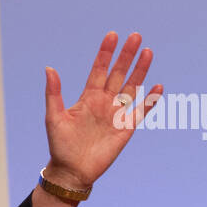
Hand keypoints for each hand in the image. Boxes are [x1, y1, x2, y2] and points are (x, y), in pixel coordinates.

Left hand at [41, 31, 162, 189]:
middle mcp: (104, 102)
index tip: (112, 35)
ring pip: (132, 87)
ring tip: (148, 51)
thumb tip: (49, 68)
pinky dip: (149, 100)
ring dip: (140, 70)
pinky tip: (158, 87)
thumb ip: (53, 93)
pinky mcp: (126, 129)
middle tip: (135, 36)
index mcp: (88, 97)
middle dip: (126, 56)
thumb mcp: (54, 117)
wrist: (72, 171)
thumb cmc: (60, 145)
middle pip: (118, 74)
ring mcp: (116, 114)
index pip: (99, 70)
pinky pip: (140, 111)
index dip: (105, 53)